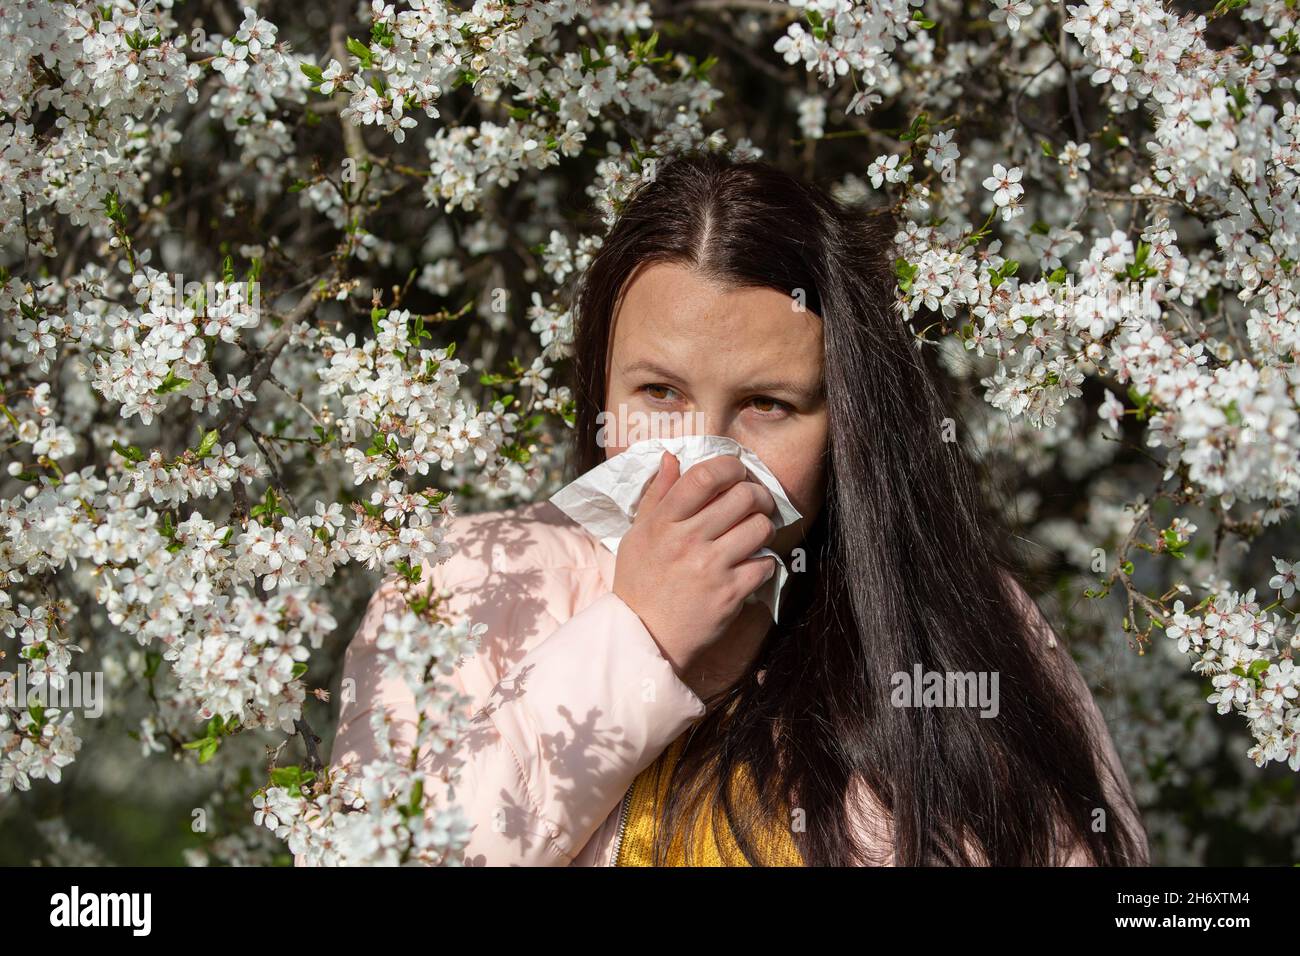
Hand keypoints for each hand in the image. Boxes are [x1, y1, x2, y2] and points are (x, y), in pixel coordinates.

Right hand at [612, 450, 777, 699]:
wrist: (644, 636)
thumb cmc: (640, 582)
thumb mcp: (637, 534)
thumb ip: (657, 495)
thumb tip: (671, 457)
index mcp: (663, 522)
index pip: (704, 476)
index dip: (729, 466)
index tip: (736, 472)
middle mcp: (688, 540)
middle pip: (742, 497)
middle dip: (756, 495)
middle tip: (754, 503)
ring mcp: (711, 567)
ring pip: (760, 527)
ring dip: (762, 527)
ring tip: (752, 533)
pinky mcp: (731, 593)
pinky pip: (765, 563)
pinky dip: (763, 561)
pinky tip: (749, 565)